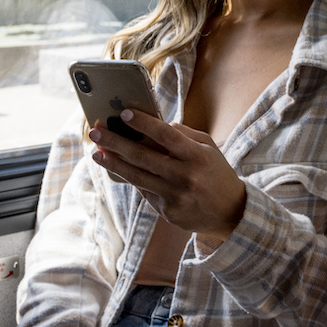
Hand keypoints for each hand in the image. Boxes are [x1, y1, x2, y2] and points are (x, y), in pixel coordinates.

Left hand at [90, 109, 247, 242]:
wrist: (230, 212)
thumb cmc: (217, 173)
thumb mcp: (209, 148)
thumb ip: (184, 135)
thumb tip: (156, 124)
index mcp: (197, 156)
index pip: (167, 135)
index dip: (144, 124)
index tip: (124, 114)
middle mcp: (185, 175)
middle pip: (143, 156)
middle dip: (116, 142)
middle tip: (95, 131)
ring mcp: (174, 195)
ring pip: (136, 176)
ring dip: (113, 163)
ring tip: (97, 153)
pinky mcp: (167, 211)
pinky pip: (144, 191)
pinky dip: (132, 179)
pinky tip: (120, 169)